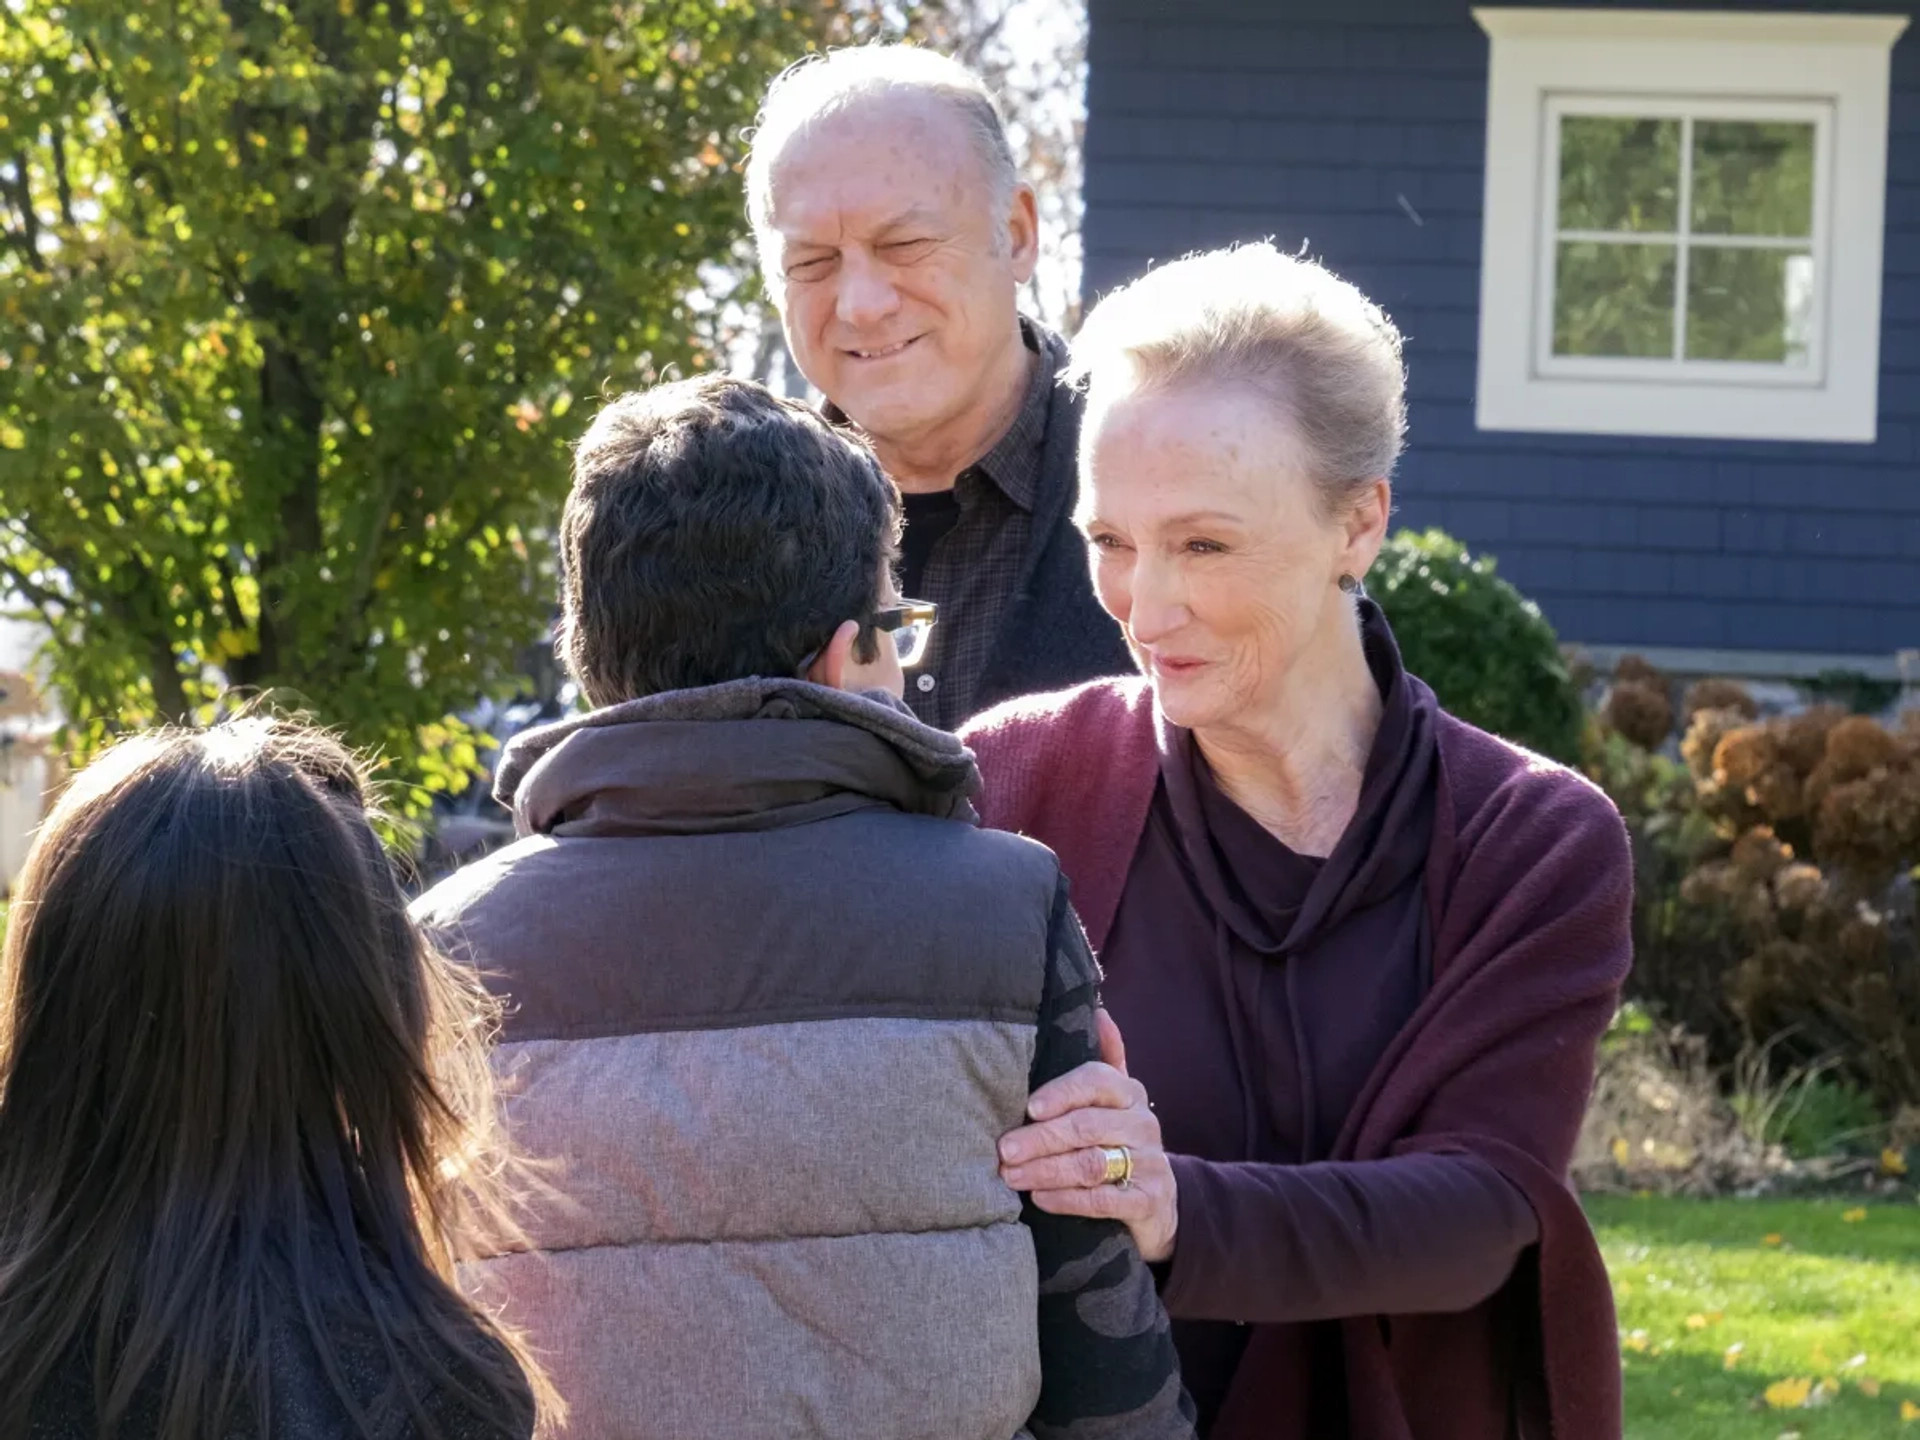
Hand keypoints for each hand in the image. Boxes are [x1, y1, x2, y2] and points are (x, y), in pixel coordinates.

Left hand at [998, 1009, 1177, 1262]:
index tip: (1029, 1107)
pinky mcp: (1148, 1200)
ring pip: (1090, 1163)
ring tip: (1010, 1176)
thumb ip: (1106, 1058)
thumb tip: (1099, 1012)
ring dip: (1045, 1170)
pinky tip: (1039, 1199)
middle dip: (1040, 1138)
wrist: (1160, 1200)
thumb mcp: (1115, 1101)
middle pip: (1086, 1126)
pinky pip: (1102, 1200)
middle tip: (1004, 1150)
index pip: (1096, 1080)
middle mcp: (1143, 1123)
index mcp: (1129, 1092)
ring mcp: (1150, 1163)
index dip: (1061, 1092)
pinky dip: (1067, 1199)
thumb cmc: (1119, 1141)